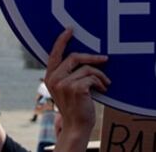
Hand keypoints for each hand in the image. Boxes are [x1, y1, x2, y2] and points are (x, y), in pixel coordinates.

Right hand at [45, 28, 109, 150]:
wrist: (76, 126)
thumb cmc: (75, 106)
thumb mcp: (66, 88)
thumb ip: (67, 73)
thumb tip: (83, 56)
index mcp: (50, 76)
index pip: (54, 54)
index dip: (62, 40)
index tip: (70, 29)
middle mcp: (54, 79)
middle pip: (75, 57)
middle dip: (92, 57)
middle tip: (105, 59)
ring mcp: (64, 83)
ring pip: (87, 68)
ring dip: (100, 75)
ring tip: (105, 83)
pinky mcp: (75, 88)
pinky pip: (92, 77)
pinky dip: (101, 82)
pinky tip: (103, 89)